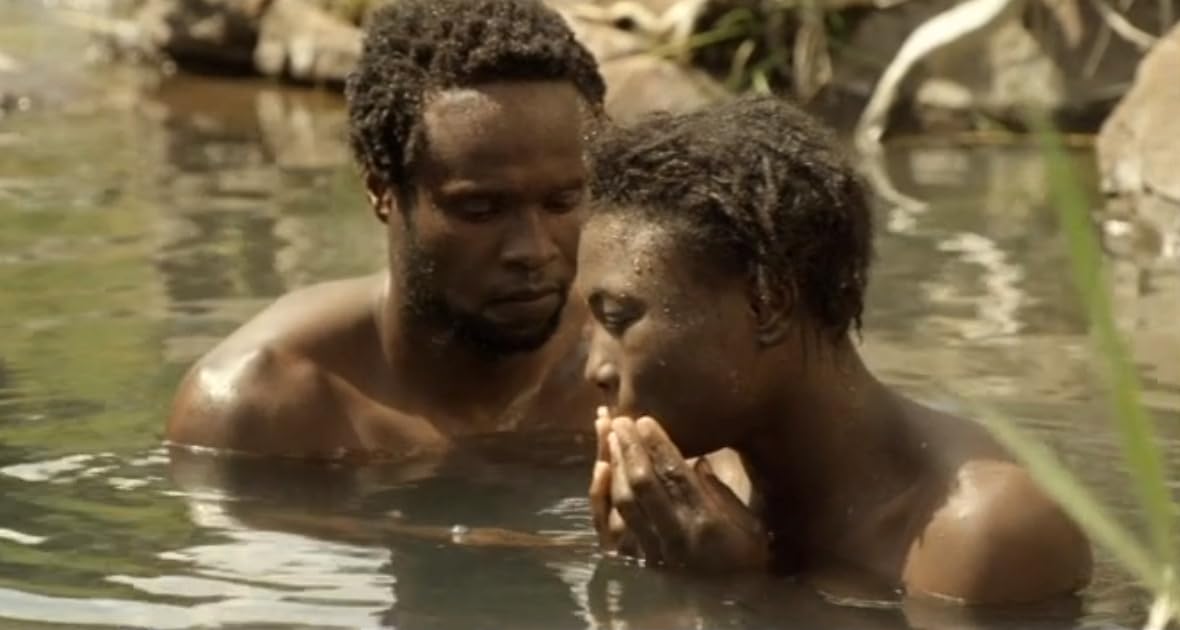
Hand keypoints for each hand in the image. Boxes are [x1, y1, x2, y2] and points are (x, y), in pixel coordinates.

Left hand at [589, 408, 769, 571]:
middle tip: (621, 418)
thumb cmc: (746, 564)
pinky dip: (601, 494)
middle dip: (630, 447)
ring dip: (613, 462)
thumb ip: (723, 494)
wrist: (731, 611)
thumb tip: (697, 463)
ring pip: (622, 499)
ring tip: (608, 433)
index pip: (675, 475)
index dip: (657, 445)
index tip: (645, 420)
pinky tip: (600, 469)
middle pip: (643, 483)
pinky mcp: (635, 560)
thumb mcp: (750, 528)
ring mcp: (651, 549)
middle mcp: (675, 535)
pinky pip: (609, 525)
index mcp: (706, 523)